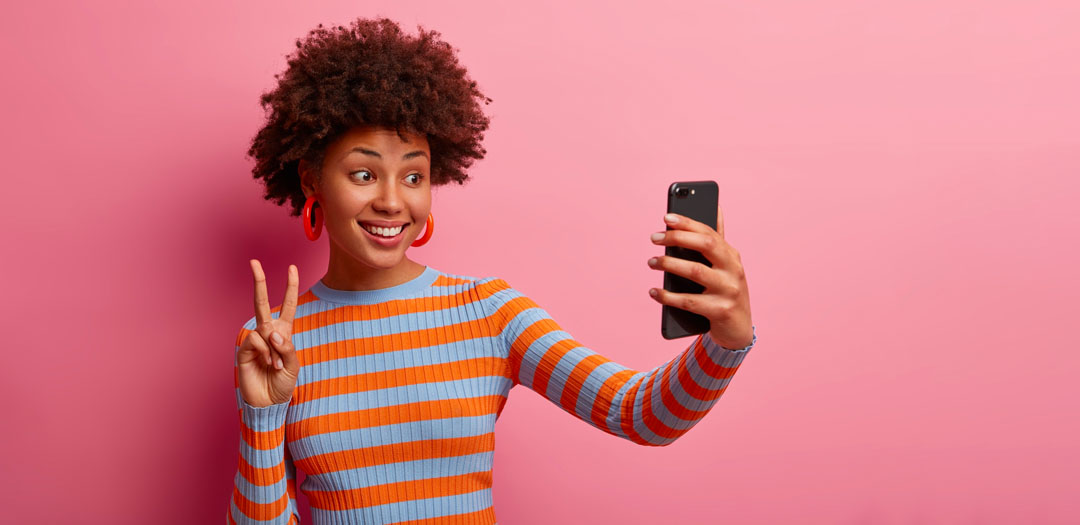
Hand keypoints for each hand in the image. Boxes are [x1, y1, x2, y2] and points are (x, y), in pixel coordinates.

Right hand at [236, 260, 300, 406]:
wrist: (268, 403)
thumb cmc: (283, 384)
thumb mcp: (293, 365)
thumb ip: (286, 347)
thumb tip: (272, 332)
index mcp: (284, 332)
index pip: (288, 305)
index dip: (290, 287)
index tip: (292, 268)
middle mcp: (268, 332)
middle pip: (262, 302)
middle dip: (259, 281)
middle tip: (254, 262)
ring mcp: (255, 340)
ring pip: (264, 329)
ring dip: (274, 348)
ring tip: (275, 366)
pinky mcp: (244, 349)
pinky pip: (255, 340)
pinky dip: (264, 351)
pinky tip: (265, 363)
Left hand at [647, 210, 753, 348]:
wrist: (738, 330)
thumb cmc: (725, 292)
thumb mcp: (725, 266)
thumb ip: (717, 240)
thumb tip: (717, 206)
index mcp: (731, 255)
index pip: (709, 232)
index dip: (688, 222)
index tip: (666, 217)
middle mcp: (734, 270)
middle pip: (706, 245)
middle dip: (678, 238)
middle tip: (654, 238)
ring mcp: (729, 290)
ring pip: (695, 271)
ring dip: (669, 264)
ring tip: (651, 262)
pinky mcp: (720, 311)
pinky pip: (689, 301)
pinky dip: (667, 296)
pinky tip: (654, 292)